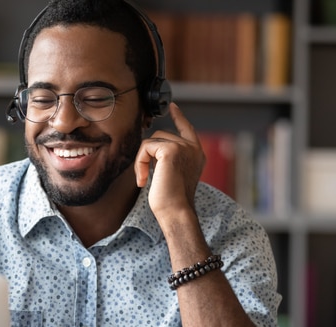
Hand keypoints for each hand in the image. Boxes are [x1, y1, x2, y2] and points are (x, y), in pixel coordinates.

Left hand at [135, 103, 204, 218]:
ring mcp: (183, 147)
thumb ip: (169, 158)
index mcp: (196, 154)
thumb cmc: (172, 201)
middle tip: (145, 177)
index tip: (172, 106)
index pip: (187, 128)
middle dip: (147, 155)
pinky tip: (143, 180)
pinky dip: (139, 163)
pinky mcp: (171, 150)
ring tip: (145, 179)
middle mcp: (193, 148)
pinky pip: (145, 147)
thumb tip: (152, 147)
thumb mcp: (173, 174)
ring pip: (151, 141)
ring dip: (142, 161)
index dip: (178, 117)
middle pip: (160, 136)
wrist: (176, 212)